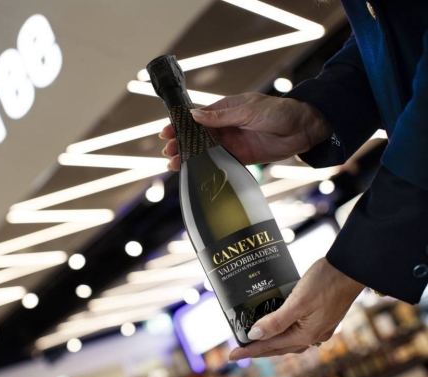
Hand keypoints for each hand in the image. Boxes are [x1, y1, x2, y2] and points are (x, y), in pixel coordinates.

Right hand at [160, 93, 331, 170]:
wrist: (304, 129)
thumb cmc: (279, 112)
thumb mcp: (248, 110)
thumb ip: (221, 116)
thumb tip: (195, 116)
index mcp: (225, 110)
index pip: (197, 117)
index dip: (181, 124)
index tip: (166, 131)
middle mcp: (226, 126)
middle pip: (197, 136)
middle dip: (181, 143)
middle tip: (168, 152)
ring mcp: (232, 142)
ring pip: (205, 150)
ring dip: (190, 156)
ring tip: (174, 164)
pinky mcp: (241, 157)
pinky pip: (219, 162)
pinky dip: (206, 166)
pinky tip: (194, 171)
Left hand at [228, 258, 363, 359]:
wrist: (350, 269)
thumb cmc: (324, 281)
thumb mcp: (298, 301)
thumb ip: (276, 320)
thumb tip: (254, 335)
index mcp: (306, 334)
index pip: (270, 345)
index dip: (249, 349)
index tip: (232, 354)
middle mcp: (313, 335)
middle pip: (279, 347)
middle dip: (257, 349)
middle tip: (238, 351)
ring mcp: (320, 328)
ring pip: (289, 341)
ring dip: (271, 343)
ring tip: (255, 342)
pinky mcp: (323, 318)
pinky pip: (298, 332)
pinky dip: (284, 333)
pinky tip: (278, 326)